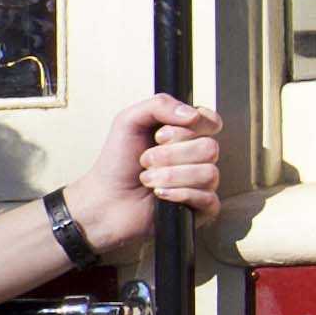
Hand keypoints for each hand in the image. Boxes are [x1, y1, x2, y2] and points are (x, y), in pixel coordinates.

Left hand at [74, 94, 223, 251]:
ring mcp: (201, 184)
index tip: (160, 135)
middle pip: (210, 148)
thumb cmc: (117, 163)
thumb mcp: (129, 121)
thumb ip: (159, 105)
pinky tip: (160, 194)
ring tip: (148, 179)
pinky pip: (207, 199)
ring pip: (208, 173)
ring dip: (170, 176)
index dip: (188, 128)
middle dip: (170, 154)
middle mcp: (197, 158)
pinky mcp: (200, 209)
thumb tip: (193, 114)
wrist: (105, 200)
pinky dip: (179, 194)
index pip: (211, 122)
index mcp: (186, 135)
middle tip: (145, 160)